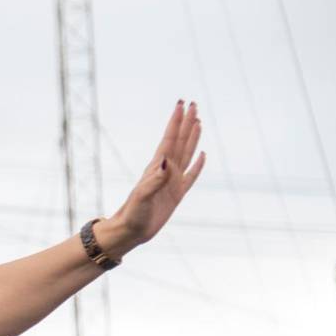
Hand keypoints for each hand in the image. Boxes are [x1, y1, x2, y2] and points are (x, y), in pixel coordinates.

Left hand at [99, 101, 205, 256]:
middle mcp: (166, 170)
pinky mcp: (177, 193)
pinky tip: (204, 154)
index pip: (169, 139)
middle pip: (180, 141)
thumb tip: (166, 162)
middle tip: (193, 104)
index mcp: (157, 168)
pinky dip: (199, 164)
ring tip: (198, 121)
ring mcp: (173, 181)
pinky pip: (192, 175)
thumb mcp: (142, 197)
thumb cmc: (133, 214)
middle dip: (186, 122)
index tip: (182, 104)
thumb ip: (154, 180)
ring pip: (187, 153)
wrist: (131, 231)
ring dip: (193, 137)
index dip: (176, 122)